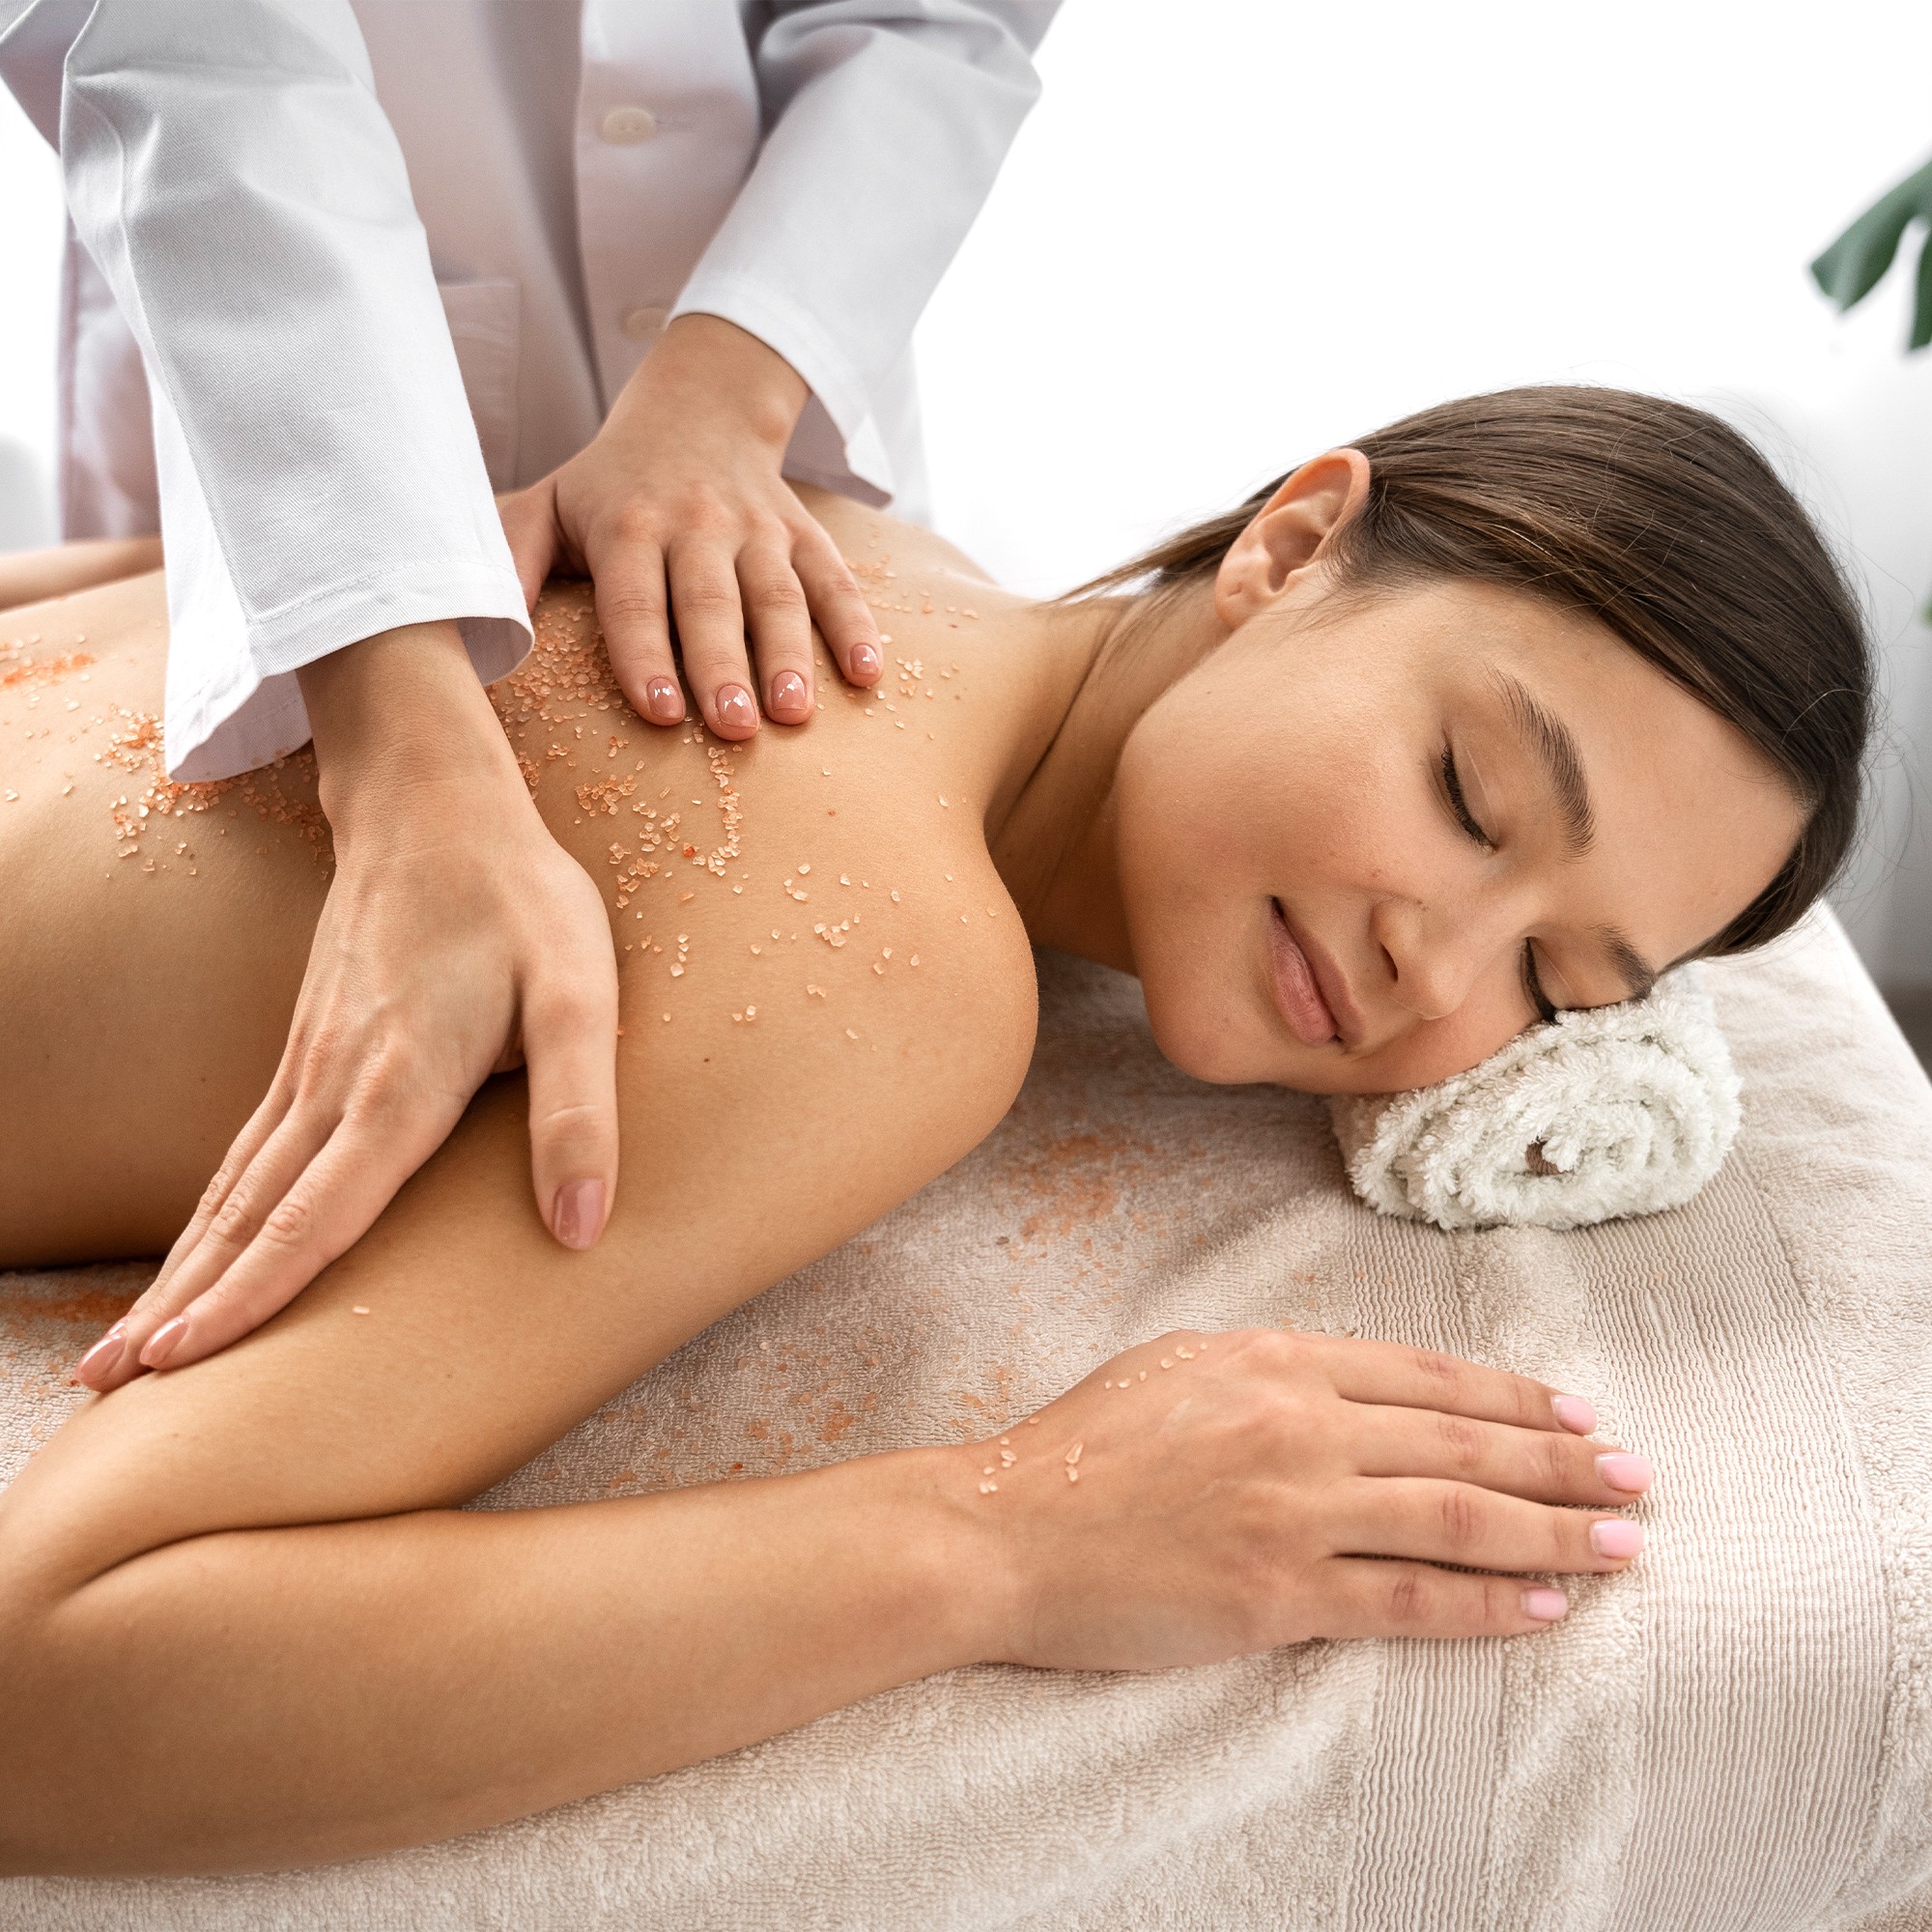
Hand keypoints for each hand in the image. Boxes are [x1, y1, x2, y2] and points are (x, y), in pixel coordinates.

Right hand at [77, 621, 618, 1390]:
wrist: (439, 808)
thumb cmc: (522, 903)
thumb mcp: (582, 995)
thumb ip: (579, 1110)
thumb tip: (581, 1230)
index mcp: (400, 1084)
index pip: (317, 1210)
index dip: (255, 1290)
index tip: (183, 1361)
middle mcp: (336, 1085)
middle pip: (248, 1213)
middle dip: (182, 1305)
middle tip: (108, 1386)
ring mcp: (310, 1067)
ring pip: (233, 1188)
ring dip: (177, 1268)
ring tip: (122, 1350)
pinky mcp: (309, 1052)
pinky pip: (245, 1151)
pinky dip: (207, 1216)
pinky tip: (190, 1254)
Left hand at [497, 313, 882, 741]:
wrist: (697, 406)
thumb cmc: (610, 483)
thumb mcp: (546, 504)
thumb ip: (510, 561)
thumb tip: (471, 629)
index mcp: (627, 525)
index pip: (634, 598)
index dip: (645, 653)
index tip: (659, 710)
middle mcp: (695, 524)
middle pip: (711, 602)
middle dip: (722, 665)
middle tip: (733, 727)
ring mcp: (758, 529)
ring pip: (778, 595)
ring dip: (791, 655)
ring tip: (795, 714)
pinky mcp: (804, 535)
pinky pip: (835, 580)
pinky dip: (856, 626)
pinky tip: (868, 676)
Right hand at [960, 1328, 1650, 1666]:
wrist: (1005, 1528)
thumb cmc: (1081, 1446)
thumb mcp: (1179, 1365)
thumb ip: (1274, 1370)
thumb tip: (1356, 1391)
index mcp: (1276, 1359)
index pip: (1427, 1379)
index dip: (1514, 1399)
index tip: (1576, 1414)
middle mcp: (1299, 1425)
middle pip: (1462, 1444)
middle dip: (1562, 1461)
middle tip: (1637, 1479)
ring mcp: (1293, 1510)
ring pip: (1455, 1517)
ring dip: (1551, 1531)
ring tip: (1620, 1545)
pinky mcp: (1277, 1594)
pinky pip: (1405, 1599)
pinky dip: (1483, 1603)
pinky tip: (1541, 1607)